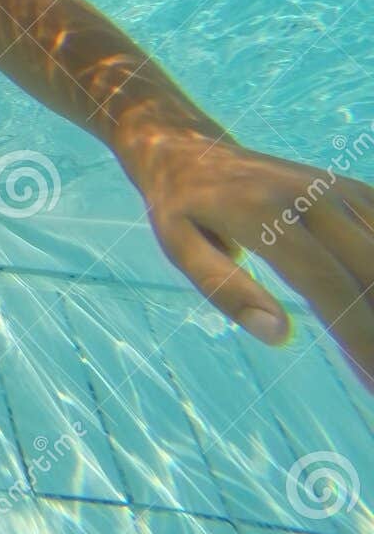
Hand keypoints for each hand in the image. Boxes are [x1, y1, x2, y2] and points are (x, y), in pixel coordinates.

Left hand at [123, 127, 373, 392]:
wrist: (193, 149)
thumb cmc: (183, 209)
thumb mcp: (179, 246)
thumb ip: (224, 287)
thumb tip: (278, 333)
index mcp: (264, 212)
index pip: (329, 283)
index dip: (361, 336)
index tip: (373, 383)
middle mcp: (312, 195)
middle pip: (372, 272)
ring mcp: (338, 190)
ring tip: (369, 361)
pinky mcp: (354, 191)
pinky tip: (371, 315)